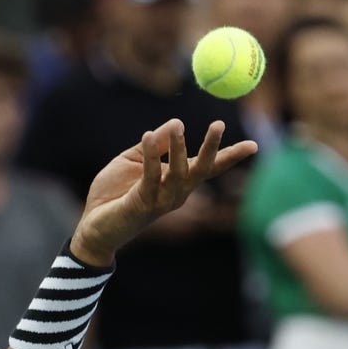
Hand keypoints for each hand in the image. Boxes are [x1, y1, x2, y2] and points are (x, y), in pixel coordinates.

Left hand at [69, 120, 257, 265]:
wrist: (93, 226)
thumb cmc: (113, 193)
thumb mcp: (133, 160)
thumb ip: (154, 145)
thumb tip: (175, 123)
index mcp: (176, 182)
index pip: (208, 167)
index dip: (230, 156)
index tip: (254, 144)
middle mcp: (175, 194)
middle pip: (201, 170)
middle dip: (213, 149)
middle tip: (220, 124)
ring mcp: (161, 201)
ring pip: (179, 174)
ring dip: (180, 149)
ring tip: (179, 125)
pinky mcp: (142, 204)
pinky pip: (150, 176)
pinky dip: (152, 156)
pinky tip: (149, 135)